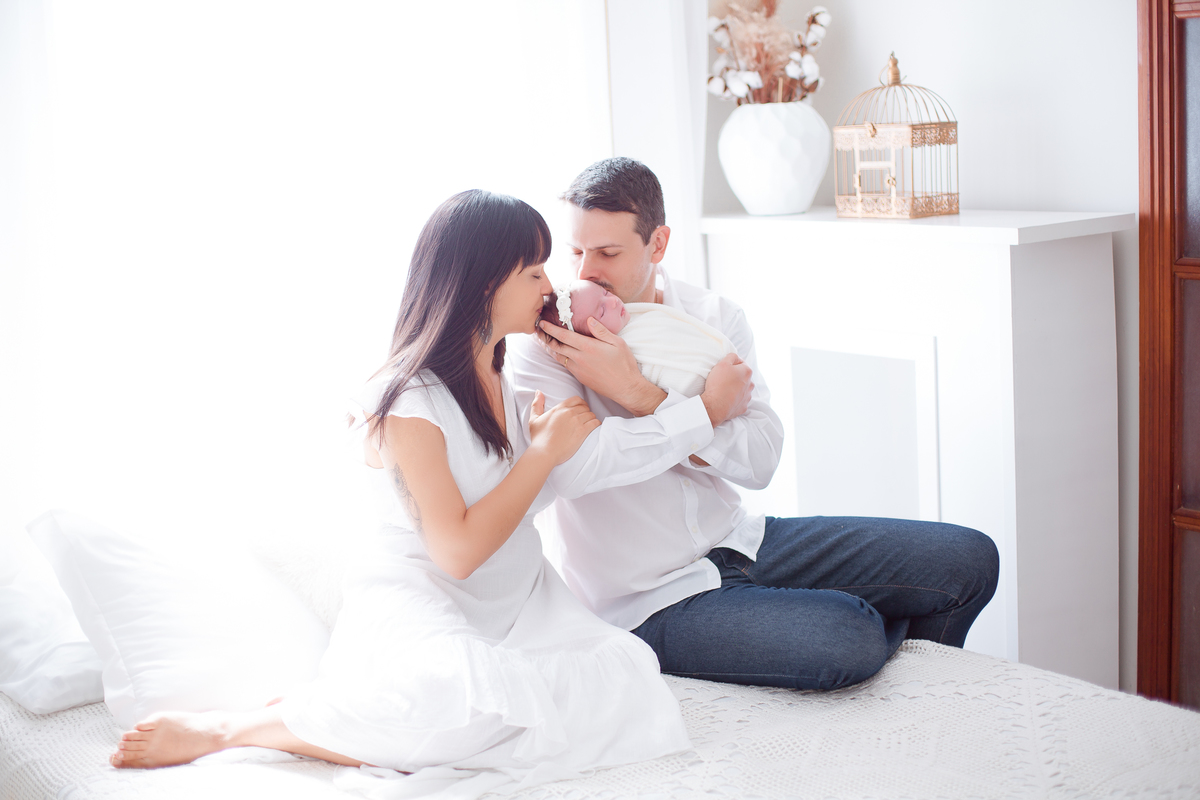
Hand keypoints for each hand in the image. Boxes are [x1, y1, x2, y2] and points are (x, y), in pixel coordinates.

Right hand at [527, 390, 600, 464]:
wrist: (544, 452)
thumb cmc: (539, 438)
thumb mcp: (534, 419)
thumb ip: (537, 404)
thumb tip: (538, 391)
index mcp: (560, 408)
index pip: (577, 399)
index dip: (581, 403)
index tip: (581, 409)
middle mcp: (569, 412)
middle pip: (585, 407)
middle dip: (586, 412)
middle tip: (585, 418)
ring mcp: (577, 421)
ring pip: (591, 414)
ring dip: (591, 418)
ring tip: (589, 424)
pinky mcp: (582, 431)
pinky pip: (595, 423)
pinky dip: (596, 424)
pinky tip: (594, 428)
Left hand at [538, 319, 665, 415]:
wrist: (625, 388)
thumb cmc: (624, 365)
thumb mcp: (617, 343)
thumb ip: (601, 331)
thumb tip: (589, 319)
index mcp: (588, 347)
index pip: (563, 335)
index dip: (550, 329)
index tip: (542, 323)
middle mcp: (579, 358)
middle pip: (556, 346)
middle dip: (545, 338)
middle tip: (537, 330)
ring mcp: (578, 369)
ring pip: (558, 357)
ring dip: (550, 348)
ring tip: (544, 341)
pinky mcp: (580, 377)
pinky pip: (565, 365)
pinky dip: (559, 357)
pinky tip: (559, 353)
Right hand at [700, 354, 753, 427]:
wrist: (715, 406)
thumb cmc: (718, 383)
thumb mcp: (722, 363)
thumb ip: (731, 356)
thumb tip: (736, 357)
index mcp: (747, 372)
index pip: (741, 362)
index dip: (731, 364)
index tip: (724, 368)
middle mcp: (750, 384)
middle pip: (742, 376)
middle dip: (735, 376)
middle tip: (723, 378)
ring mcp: (748, 396)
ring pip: (742, 388)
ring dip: (735, 387)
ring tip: (724, 389)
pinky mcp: (743, 407)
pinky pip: (740, 400)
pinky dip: (734, 399)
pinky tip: (726, 398)